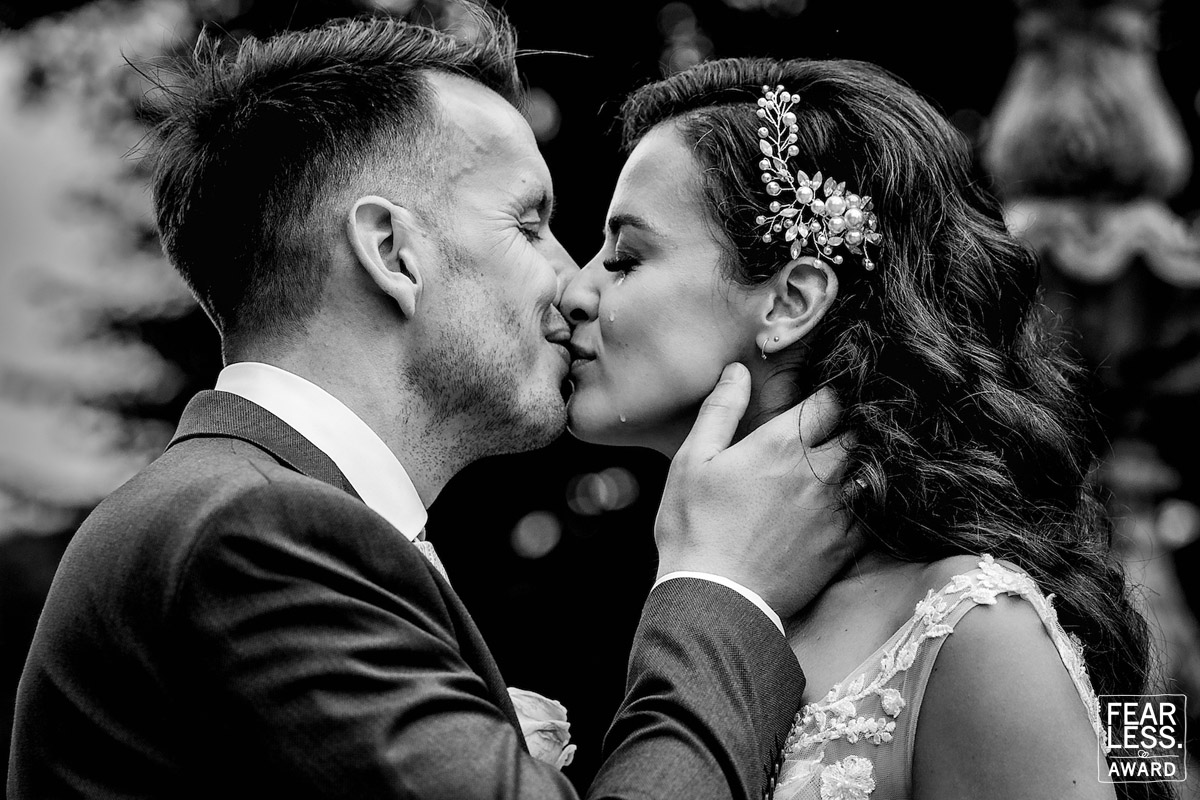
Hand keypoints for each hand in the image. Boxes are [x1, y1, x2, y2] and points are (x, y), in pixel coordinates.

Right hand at [655, 362, 858, 620]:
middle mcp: (819, 473)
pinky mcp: (844, 547)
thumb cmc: (695, 527)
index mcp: (781, 445)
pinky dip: (869, 502)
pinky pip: (873, 514)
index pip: (828, 402)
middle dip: (852, 426)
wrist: (715, 598)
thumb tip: (738, 371)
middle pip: (858, 433)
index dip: (830, 395)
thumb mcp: (693, 460)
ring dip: (864, 462)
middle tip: (841, 427)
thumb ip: (720, 410)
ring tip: (852, 461)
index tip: (824, 398)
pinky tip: (855, 502)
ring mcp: (836, 512)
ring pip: (871, 471)